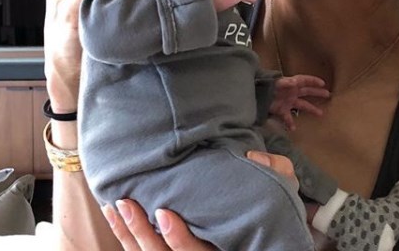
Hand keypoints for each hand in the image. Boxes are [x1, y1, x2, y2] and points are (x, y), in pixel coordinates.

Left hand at [101, 152, 296, 249]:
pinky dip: (126, 235)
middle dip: (140, 233)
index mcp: (224, 249)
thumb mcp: (283, 190)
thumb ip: (277, 172)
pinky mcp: (171, 250)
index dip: (176, 237)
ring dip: (127, 233)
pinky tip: (115, 216)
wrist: (258, 232)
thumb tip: (255, 156)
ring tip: (116, 206)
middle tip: (127, 204)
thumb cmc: (270, 206)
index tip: (163, 213)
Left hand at [271, 75, 330, 130]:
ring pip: (302, 105)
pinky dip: (290, 123)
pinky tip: (294, 129)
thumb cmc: (266, 87)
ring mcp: (287, 102)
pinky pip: (288, 118)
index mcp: (291, 85)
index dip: (313, 81)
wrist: (254, 96)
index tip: (323, 83)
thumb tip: (295, 82)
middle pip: (307, 92)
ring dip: (311, 109)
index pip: (305, 81)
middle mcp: (291, 93)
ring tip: (320, 113)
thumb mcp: (276, 84)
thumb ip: (286, 82)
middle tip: (328, 95)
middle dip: (317, 93)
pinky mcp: (281, 111)